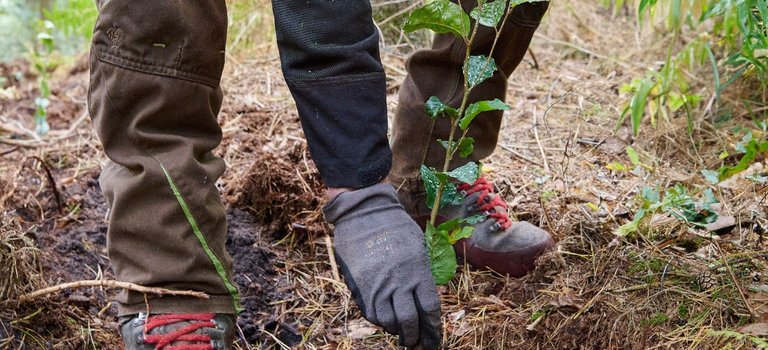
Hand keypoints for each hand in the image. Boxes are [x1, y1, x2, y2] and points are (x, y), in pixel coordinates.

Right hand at [324, 183, 441, 348]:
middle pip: (410, 321)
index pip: (430, 309)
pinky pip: (371, 313)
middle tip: (417, 344)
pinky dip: (381, 321)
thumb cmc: (396, 227)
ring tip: (401, 333)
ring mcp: (377, 286)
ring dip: (397, 331)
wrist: (364, 214)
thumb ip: (424, 273)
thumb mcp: (419, 246)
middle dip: (415, 337)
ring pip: (389, 322)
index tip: (435, 339)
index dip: (433, 328)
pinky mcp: (360, 286)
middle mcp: (398, 282)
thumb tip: (426, 299)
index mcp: (418, 271)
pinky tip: (387, 319)